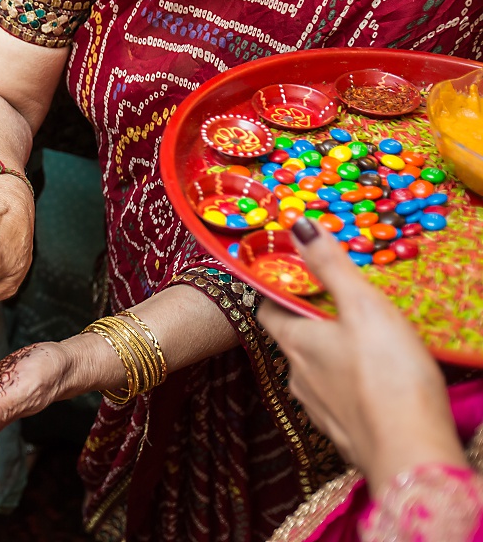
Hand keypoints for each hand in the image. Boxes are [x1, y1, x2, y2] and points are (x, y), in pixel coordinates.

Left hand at [257, 218, 466, 491]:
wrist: (410, 453)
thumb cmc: (387, 376)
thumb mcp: (363, 307)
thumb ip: (331, 266)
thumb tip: (297, 225)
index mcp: (296, 342)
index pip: (268, 309)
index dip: (275, 290)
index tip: (289, 274)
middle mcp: (297, 377)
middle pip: (292, 340)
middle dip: (309, 320)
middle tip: (335, 302)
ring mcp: (319, 409)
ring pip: (315, 371)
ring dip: (330, 353)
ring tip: (360, 338)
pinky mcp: (344, 433)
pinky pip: (338, 399)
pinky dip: (349, 383)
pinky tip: (374, 380)